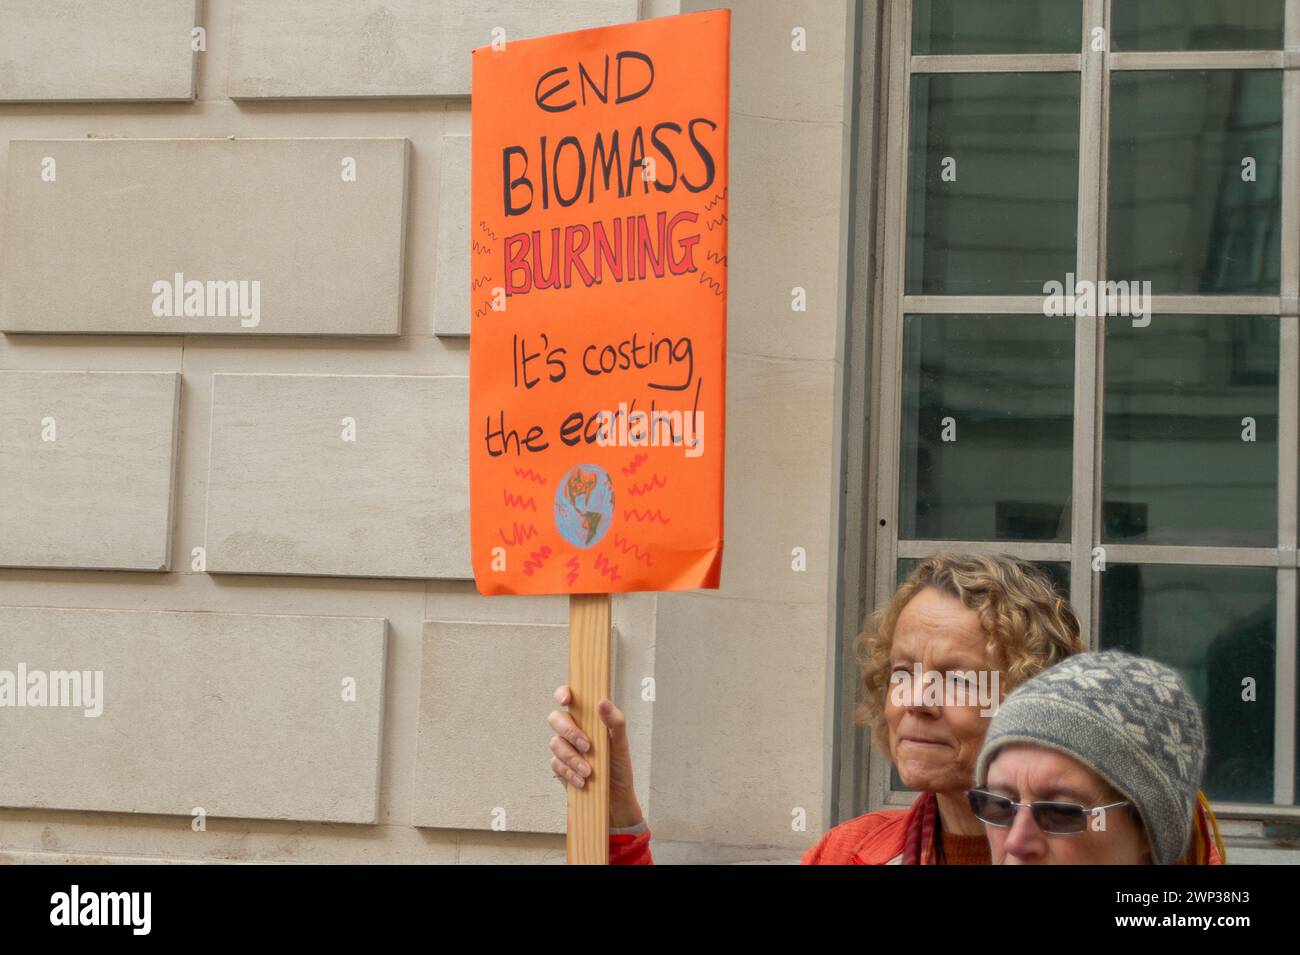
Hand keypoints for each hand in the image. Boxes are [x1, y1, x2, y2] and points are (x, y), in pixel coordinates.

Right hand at [548, 685, 642, 827]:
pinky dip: (570, 773)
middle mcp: (573, 729)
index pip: (569, 697)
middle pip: (556, 719)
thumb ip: (615, 721)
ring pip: (555, 743)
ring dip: (572, 758)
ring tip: (589, 771)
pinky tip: (583, 781)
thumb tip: (603, 702)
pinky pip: (556, 765)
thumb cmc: (619, 766)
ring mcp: (564, 748)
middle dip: (570, 732)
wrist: (616, 798)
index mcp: (587, 718)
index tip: (566, 700)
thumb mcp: (621, 743)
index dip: (563, 693)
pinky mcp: (560, 766)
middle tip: (587, 746)